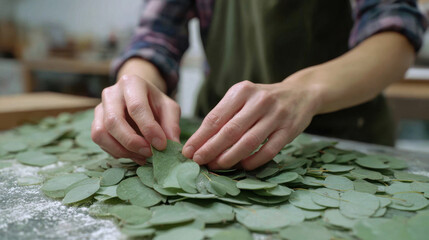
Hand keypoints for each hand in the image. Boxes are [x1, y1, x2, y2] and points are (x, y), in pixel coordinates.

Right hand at [91, 74, 180, 163]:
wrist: (139, 98)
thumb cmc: (154, 103)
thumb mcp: (169, 108)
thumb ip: (171, 125)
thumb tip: (172, 145)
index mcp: (132, 83)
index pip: (136, 107)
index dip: (148, 128)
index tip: (161, 145)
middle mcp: (111, 93)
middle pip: (114, 121)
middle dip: (132, 142)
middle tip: (150, 153)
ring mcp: (100, 107)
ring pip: (101, 133)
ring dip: (122, 150)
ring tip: (142, 156)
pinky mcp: (95, 122)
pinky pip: (99, 140)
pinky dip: (116, 152)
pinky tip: (133, 154)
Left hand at [182, 70, 320, 169]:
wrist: (300, 94)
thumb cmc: (263, 100)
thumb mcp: (243, 98)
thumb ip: (224, 115)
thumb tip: (200, 141)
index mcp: (242, 91)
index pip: (216, 117)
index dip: (200, 136)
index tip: (188, 151)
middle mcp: (259, 101)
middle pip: (230, 130)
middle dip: (210, 149)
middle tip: (198, 161)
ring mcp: (276, 115)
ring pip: (248, 142)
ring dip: (229, 157)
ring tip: (216, 166)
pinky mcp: (289, 130)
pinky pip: (269, 150)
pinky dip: (254, 161)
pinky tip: (242, 166)